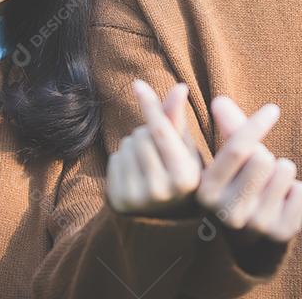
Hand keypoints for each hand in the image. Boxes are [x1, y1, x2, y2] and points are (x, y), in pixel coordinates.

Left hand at [107, 80, 201, 215]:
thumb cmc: (179, 175)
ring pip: (126, 144)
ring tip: (148, 162)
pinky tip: (135, 172)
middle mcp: (162, 190)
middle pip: (141, 135)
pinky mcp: (119, 199)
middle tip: (157, 150)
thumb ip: (178, 120)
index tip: (137, 84)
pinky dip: (123, 158)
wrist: (163, 217)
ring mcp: (138, 197)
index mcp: (185, 177)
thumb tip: (179, 87)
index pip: (161, 132)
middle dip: (147, 133)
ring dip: (134, 145)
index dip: (149, 105)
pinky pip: (115, 158)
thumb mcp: (186, 150)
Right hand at [196, 96, 301, 242]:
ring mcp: (255, 226)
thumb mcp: (225, 159)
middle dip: (266, 155)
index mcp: (207, 191)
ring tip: (269, 186)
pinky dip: (296, 191)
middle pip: (263, 158)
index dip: (256, 124)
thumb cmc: (236, 184)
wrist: (247, 238)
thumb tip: (220, 100)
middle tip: (259, 170)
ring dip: (282, 171)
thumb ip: (226, 128)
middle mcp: (228, 213)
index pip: (237, 149)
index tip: (272, 109)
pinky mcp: (282, 233)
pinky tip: (282, 202)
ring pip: (285, 170)